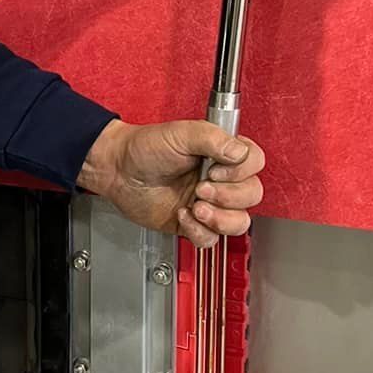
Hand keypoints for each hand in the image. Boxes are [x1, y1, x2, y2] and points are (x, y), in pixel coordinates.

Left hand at [78, 119, 265, 249]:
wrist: (118, 171)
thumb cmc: (145, 148)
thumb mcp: (180, 133)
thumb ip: (213, 138)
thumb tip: (238, 152)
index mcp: (221, 154)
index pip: (254, 163)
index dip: (240, 170)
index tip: (216, 169)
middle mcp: (220, 180)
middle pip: (251, 194)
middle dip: (227, 195)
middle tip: (200, 188)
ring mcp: (209, 204)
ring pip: (239, 222)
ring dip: (219, 218)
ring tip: (196, 207)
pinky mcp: (193, 224)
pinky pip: (211, 239)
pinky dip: (198, 231)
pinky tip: (181, 215)